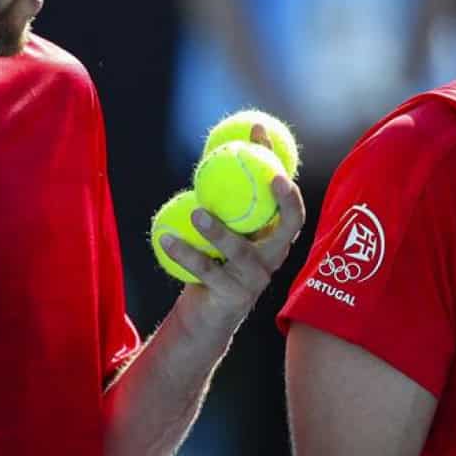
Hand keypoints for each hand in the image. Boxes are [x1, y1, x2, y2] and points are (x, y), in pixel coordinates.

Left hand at [159, 124, 307, 335]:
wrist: (207, 314)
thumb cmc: (216, 262)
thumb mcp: (225, 229)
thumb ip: (225, 198)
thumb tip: (217, 150)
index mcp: (275, 237)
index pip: (289, 203)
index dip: (282, 171)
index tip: (263, 141)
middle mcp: (273, 257)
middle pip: (289, 226)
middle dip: (286, 200)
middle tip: (270, 176)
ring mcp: (256, 279)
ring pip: (240, 250)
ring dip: (218, 231)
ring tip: (196, 212)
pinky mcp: (234, 297)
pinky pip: (207, 271)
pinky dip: (184, 253)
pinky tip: (166, 239)